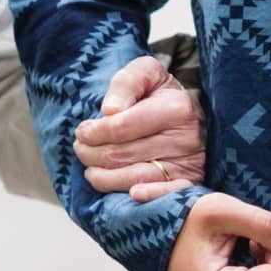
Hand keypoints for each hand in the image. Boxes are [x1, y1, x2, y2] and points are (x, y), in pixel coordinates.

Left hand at [75, 55, 207, 202]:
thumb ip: (126, 82)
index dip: (94, 132)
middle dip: (92, 153)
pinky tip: (132, 194)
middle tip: (80, 148)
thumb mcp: (145, 73)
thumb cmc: (158, 93)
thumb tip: (110, 110)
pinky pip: (167, 195)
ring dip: (104, 177)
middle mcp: (186, 138)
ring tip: (91, 168)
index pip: (122, 127)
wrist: (189, 114)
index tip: (82, 131)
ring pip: (136, 178)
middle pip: (123, 154)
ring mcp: (189, 164)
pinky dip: (149, 197)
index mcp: (176, 108)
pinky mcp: (190, 183)